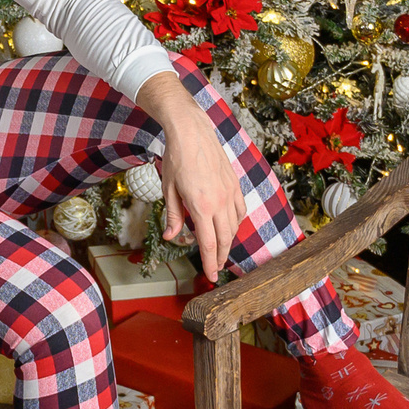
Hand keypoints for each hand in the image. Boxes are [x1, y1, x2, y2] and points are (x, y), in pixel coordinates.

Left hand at [135, 76, 240, 279]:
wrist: (192, 131)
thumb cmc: (176, 158)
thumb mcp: (168, 189)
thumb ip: (172, 215)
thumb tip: (172, 237)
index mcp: (201, 206)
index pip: (209, 244)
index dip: (211, 263)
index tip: (212, 277)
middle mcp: (219, 202)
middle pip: (225, 239)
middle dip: (221, 257)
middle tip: (216, 269)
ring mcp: (230, 193)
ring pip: (234, 226)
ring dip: (228, 241)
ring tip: (220, 250)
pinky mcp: (235, 184)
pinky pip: (240, 211)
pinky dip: (235, 223)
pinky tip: (228, 226)